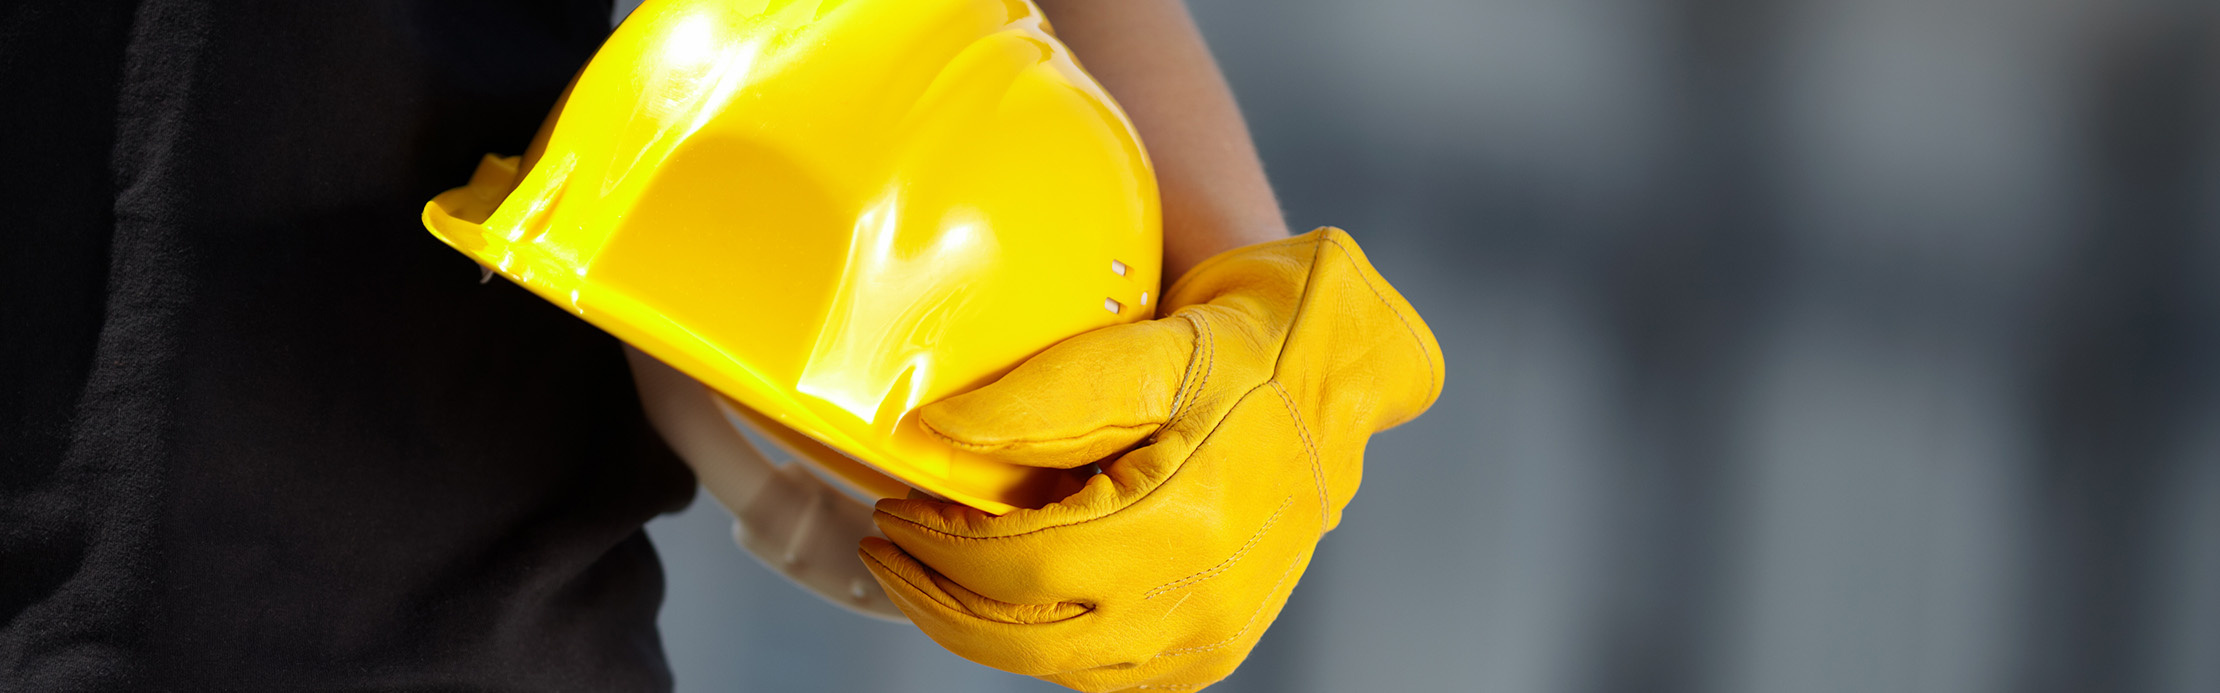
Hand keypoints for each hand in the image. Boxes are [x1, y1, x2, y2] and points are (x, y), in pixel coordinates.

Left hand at [859, 228, 1443, 690]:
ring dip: (983, 626)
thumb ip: (1039, 397)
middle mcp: (1207, 596)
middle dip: (937, 600)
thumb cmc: (1252, 341)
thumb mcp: (1146, 347)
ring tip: (937, 567)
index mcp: (1188, 519)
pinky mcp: (1218, 648)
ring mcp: (1217, 633)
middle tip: (887, 548)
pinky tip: (1013, 596)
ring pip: (1062, 666)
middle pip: (1029, 636)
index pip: (1024, 564)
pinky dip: (1046, 643)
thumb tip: (930, 432)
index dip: (940, 546)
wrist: (1342, 368)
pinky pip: (1107, 675)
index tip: (892, 507)